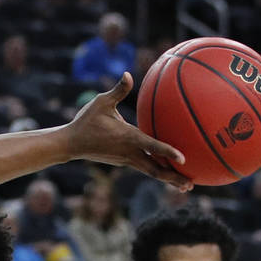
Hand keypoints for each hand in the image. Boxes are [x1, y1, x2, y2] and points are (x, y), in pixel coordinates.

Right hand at [64, 72, 192, 190]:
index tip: (183, 158)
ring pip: (151, 172)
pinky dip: (158, 171)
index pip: (152, 146)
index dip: (168, 152)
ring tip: (186, 186)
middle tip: (190, 186)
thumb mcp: (101, 102)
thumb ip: (118, 90)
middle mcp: (129, 153)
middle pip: (155, 170)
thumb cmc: (85, 121)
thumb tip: (128, 73)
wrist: (70, 144)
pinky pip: (144, 167)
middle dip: (173, 178)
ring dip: (168, 179)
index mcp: (128, 138)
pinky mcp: (123, 161)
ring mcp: (126, 160)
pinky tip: (167, 170)